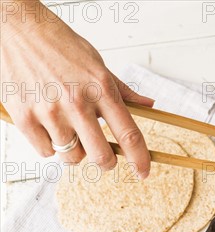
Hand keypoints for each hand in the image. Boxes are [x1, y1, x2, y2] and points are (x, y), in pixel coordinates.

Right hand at [0, 1, 152, 176]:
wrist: (18, 29)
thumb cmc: (60, 45)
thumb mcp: (98, 64)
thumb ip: (123, 90)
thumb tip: (150, 105)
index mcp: (101, 89)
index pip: (129, 133)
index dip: (140, 159)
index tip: (144, 172)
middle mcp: (77, 103)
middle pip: (101, 156)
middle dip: (106, 162)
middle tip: (103, 157)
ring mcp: (50, 112)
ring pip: (71, 157)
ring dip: (74, 151)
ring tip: (69, 129)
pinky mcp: (25, 118)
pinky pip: (45, 152)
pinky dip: (49, 146)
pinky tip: (49, 126)